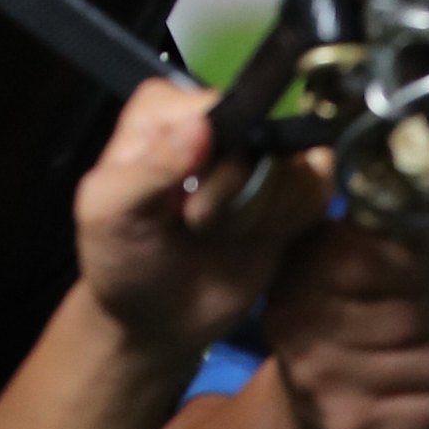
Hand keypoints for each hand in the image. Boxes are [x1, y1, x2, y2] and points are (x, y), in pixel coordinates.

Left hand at [72, 76, 330, 376]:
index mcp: (165, 110)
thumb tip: (201, 125)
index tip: (188, 210)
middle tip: (199, 227)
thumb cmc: (120, 257)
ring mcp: (256, 156)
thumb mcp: (111, 213)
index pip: (222, 110)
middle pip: (264, 141)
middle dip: (240, 197)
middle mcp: (216, 122)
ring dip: (264, 216)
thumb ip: (152, 169)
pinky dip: (293, 224)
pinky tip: (260, 242)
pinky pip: (317, 193)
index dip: (218, 164)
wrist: (153, 318)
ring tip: (223, 238)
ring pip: (296, 170)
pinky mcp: (287, 194)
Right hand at [270, 218, 428, 428]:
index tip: (423, 281)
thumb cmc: (337, 325)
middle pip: (412, 315)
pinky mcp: (354, 425)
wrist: (304, 414)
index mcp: (297, 269)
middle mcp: (298, 321)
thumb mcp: (339, 272)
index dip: (414, 270)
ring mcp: (322, 377)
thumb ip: (377, 246)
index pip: (374, 261)